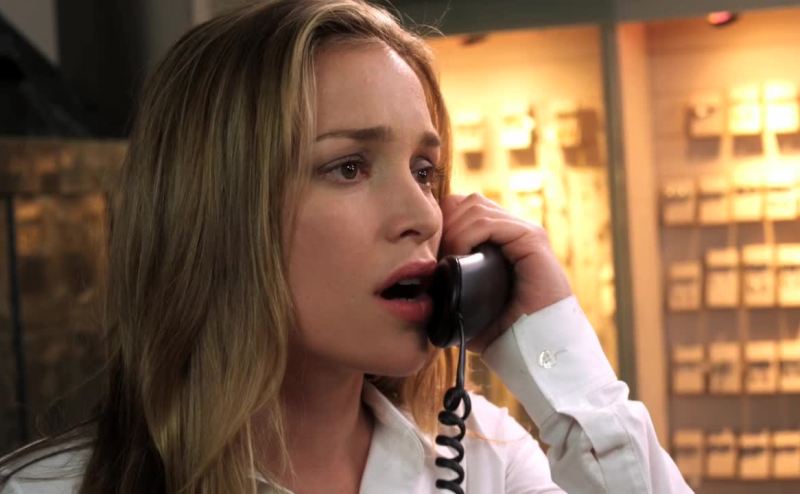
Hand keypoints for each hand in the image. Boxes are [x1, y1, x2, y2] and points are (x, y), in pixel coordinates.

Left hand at [440, 193, 572, 352]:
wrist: (536, 348)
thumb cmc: (502, 331)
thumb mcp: (465, 305)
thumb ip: (445, 288)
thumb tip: (416, 281)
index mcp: (496, 240)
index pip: (460, 209)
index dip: (440, 224)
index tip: (428, 254)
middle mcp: (511, 230)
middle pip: (465, 201)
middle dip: (444, 224)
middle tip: (435, 256)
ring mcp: (522, 231)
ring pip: (474, 206)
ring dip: (453, 230)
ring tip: (448, 258)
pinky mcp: (531, 238)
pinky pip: (488, 222)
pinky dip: (467, 235)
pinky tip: (460, 256)